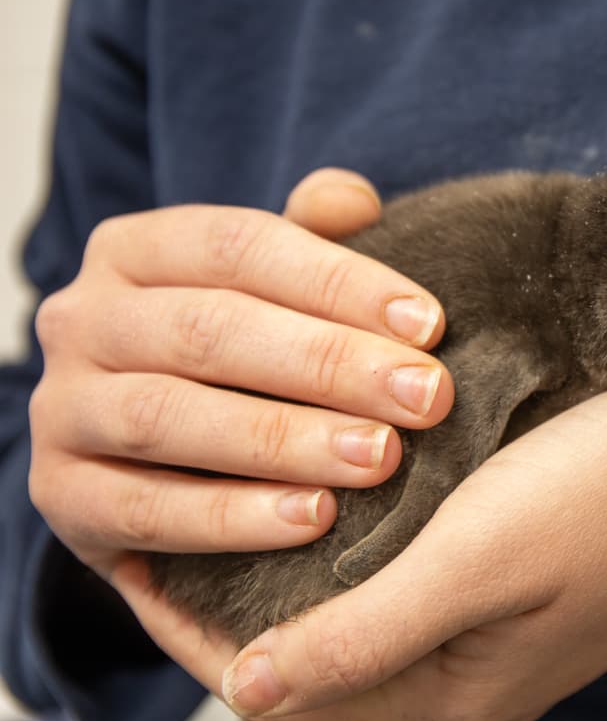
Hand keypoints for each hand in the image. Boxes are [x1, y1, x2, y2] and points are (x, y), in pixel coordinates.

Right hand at [28, 168, 454, 580]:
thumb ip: (312, 240)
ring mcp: (62, 410)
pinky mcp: (63, 499)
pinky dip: (232, 517)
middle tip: (426, 398)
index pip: (241, 246)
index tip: (430, 325)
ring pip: (168, 417)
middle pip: (211, 329)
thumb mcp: (271, 290)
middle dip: (331, 363)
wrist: (151, 465)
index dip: (341, 281)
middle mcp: (84, 319)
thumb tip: (353, 200)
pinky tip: (314, 520)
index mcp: (136, 249)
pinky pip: (145, 510)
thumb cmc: (237, 359)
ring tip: (379, 458)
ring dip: (285, 440)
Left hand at [115, 388, 606, 720]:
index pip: (282, 686)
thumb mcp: (484, 560)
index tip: (131, 549)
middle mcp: (463, 679)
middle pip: (312, 655)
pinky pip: (405, 585)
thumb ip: (366, 631)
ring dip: (291, 568)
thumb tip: (245, 694)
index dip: (191, 627)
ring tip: (234, 498)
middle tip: (169, 516)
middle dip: (230, 598)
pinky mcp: (520, 592)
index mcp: (448, 693)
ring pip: (355, 616)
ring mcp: (495, 637)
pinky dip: (353, 548)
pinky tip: (336, 492)